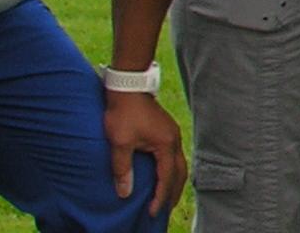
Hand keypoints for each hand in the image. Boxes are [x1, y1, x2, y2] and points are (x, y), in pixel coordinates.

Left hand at [101, 88, 184, 215]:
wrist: (128, 86)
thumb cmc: (123, 112)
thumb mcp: (120, 142)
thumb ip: (122, 169)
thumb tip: (125, 192)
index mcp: (166, 145)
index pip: (166, 178)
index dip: (160, 197)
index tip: (154, 212)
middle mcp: (174, 140)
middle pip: (180, 173)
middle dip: (173, 193)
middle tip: (165, 210)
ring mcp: (172, 134)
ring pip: (179, 164)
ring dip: (174, 181)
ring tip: (167, 196)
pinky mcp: (166, 130)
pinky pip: (174, 155)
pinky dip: (171, 170)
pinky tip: (163, 173)